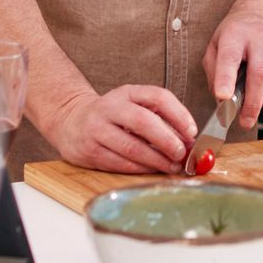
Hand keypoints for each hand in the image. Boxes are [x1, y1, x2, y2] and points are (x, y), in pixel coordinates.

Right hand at [47, 85, 196, 172]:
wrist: (70, 121)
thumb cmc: (112, 116)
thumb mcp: (133, 105)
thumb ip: (160, 117)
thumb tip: (188, 140)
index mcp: (127, 92)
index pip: (158, 97)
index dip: (179, 114)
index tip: (192, 132)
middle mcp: (110, 108)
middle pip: (144, 122)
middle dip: (167, 140)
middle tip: (182, 153)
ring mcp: (97, 129)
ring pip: (131, 147)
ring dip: (156, 160)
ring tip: (172, 166)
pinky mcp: (89, 151)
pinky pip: (120, 163)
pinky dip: (140, 169)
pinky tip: (152, 170)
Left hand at [205, 0, 262, 128]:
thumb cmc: (235, 35)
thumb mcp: (215, 46)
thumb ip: (215, 74)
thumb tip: (222, 101)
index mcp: (234, 34)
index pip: (230, 57)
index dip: (226, 79)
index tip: (223, 97)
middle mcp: (259, 38)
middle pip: (259, 74)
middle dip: (252, 103)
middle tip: (243, 121)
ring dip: (260, 101)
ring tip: (249, 101)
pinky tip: (261, 86)